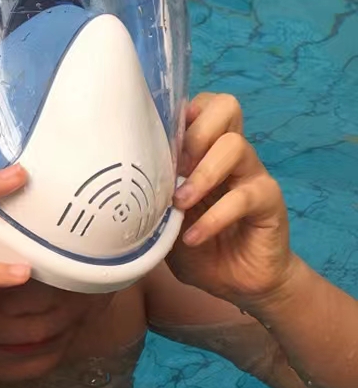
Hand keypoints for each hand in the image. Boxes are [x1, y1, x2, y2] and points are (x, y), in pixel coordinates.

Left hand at [167, 93, 293, 306]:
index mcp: (206, 151)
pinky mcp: (269, 202)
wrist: (238, 282)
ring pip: (235, 146)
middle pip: (226, 107)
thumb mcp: (164, 219)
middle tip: (174, 168)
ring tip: (180, 204)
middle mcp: (232, 155)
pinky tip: (193, 237)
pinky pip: (244, 196)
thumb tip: (119, 182)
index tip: (159, 138)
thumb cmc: (197, 245)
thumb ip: (151, 196)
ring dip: (201, 174)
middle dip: (194, 132)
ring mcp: (253, 175)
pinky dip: (213, 217)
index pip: (205, 104)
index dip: (184, 111)